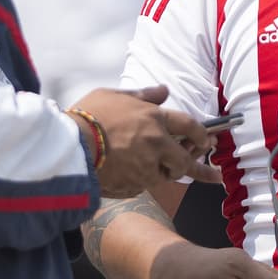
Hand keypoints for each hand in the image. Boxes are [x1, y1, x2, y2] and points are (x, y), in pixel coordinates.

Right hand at [71, 85, 220, 197]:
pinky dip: (139, 181)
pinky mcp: (132, 186)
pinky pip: (142, 185)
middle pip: (184, 160)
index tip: (208, 141)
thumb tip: (164, 91)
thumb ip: (142, 95)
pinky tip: (127, 174)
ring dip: (164, 174)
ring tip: (157, 171)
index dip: (202, 134)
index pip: (190, 126)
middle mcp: (156, 145)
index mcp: (154, 120)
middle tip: (208, 172)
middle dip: (194, 164)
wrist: (69, 146)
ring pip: (164, 176)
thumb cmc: (88, 115)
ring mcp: (145, 169)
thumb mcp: (114, 95)